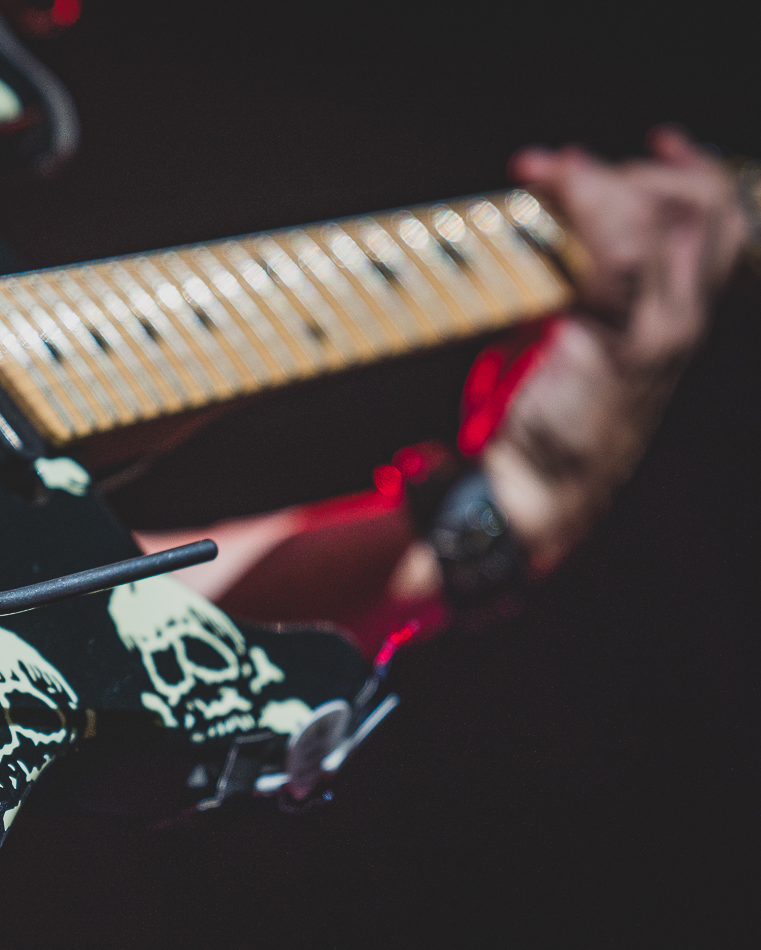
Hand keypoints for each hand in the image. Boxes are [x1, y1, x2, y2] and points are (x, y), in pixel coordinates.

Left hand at [487, 127, 748, 569]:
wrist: (533, 500)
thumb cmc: (538, 438)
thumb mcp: (568, 353)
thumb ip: (580, 304)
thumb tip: (546, 243)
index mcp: (674, 323)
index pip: (723, 229)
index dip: (701, 175)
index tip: (664, 142)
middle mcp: (681, 324)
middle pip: (705, 210)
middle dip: (641, 167)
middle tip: (565, 165)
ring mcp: (662, 336)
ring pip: (670, 218)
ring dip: (602, 179)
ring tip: (543, 172)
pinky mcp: (626, 347)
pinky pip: (624, 250)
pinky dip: (587, 203)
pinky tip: (550, 186)